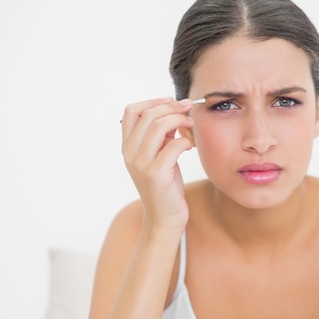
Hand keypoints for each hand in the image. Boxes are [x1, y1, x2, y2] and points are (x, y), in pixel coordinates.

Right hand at [121, 97, 194, 229]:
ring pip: (158, 126)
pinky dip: (184, 141)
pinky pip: (172, 146)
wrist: (164, 217)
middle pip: (148, 115)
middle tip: (188, 108)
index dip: (152, 101)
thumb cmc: (165, 186)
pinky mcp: (156, 174)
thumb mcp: (159, 156)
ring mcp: (141, 164)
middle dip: (172, 107)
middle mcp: (130, 153)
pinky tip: (189, 146)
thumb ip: (161, 136)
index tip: (171, 100)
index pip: (131, 111)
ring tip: (190, 124)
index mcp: (128, 147)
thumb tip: (173, 112)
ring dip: (178, 120)